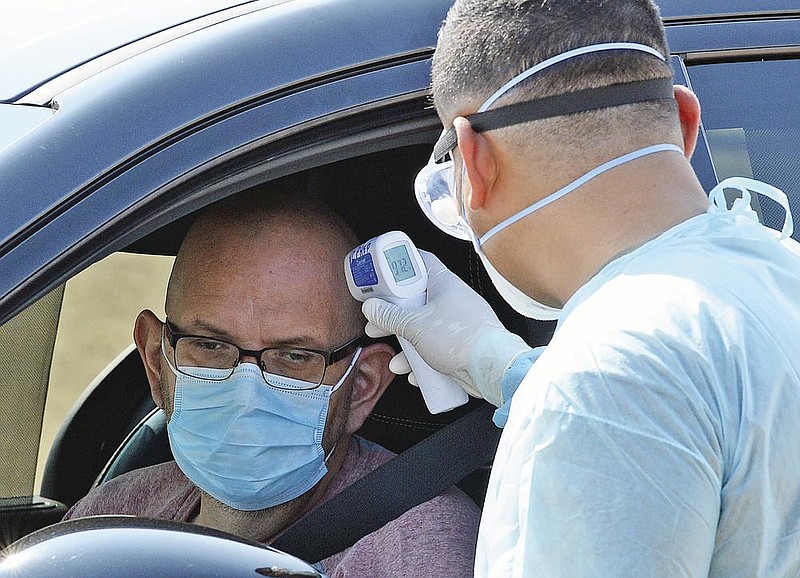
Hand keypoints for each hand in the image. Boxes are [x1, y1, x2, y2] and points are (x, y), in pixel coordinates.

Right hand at [362, 250, 531, 406]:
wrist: (492, 369)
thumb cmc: (460, 339)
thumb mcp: (415, 326)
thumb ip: (389, 316)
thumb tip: (371, 308)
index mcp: (445, 283)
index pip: (420, 261)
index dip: (400, 265)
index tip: (382, 273)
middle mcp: (454, 299)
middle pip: (417, 300)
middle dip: (395, 315)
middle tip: (377, 321)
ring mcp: (460, 323)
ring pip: (426, 329)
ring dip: (407, 344)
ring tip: (395, 358)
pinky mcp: (464, 346)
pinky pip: (438, 349)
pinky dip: (424, 360)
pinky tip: (414, 373)